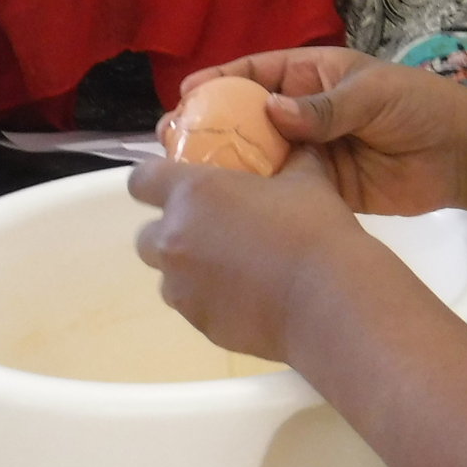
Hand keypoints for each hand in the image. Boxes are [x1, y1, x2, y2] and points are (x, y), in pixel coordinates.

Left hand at [130, 145, 373, 362]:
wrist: (326, 299)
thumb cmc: (313, 228)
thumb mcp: (307, 178)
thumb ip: (288, 159)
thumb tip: (294, 144)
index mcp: (193, 194)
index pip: (140, 180)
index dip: (154, 180)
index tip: (177, 183)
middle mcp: (174, 239)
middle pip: (147, 234)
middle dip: (172, 230)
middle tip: (214, 228)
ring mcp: (181, 286)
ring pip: (167, 273)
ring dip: (188, 267)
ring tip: (232, 266)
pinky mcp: (197, 322)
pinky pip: (191, 304)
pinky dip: (209, 296)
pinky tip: (247, 293)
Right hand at [188, 49, 466, 216]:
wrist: (460, 156)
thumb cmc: (420, 107)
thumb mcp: (373, 95)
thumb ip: (325, 107)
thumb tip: (271, 110)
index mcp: (315, 75)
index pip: (258, 72)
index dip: (221, 80)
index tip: (186, 94)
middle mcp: (305, 112)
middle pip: (248, 117)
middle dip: (211, 126)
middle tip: (173, 142)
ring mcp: (310, 152)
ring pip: (258, 156)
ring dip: (226, 164)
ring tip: (187, 177)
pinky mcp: (320, 188)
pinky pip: (281, 189)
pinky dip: (255, 196)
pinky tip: (226, 208)